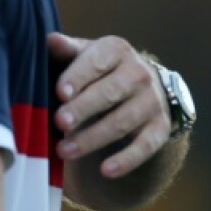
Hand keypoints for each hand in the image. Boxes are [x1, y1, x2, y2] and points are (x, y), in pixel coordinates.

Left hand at [48, 32, 170, 178]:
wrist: (140, 84)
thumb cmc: (98, 67)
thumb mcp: (84, 53)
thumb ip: (67, 50)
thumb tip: (50, 40)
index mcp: (116, 50)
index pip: (96, 62)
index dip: (78, 77)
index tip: (60, 92)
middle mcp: (138, 73)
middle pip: (109, 93)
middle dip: (83, 109)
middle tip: (60, 122)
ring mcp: (152, 102)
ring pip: (123, 122)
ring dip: (93, 138)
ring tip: (64, 150)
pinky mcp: (160, 128)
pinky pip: (145, 147)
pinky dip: (126, 160)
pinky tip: (105, 171)